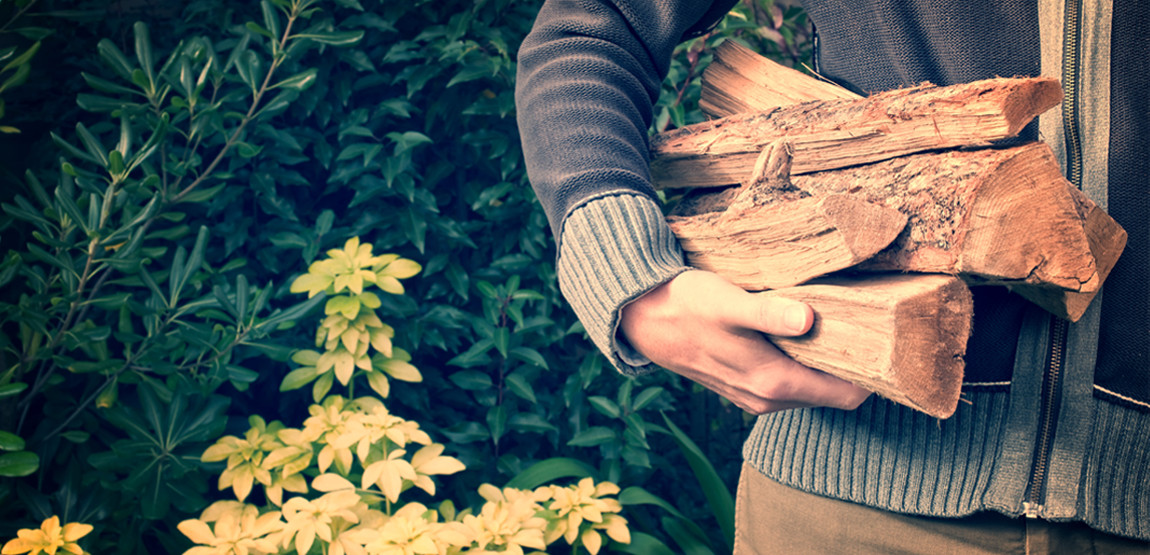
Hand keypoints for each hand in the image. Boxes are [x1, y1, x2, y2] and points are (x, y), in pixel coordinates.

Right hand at [619, 270, 870, 413]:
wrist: (643, 318)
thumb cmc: (688, 304)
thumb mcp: (730, 303)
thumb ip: (770, 314)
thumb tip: (808, 319)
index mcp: (773, 383)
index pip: (845, 395)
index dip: (872, 374)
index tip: (890, 345)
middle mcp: (767, 399)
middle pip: (830, 393)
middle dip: (851, 368)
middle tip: (871, 329)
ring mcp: (754, 398)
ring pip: (809, 389)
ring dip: (826, 366)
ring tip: (842, 329)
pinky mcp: (743, 387)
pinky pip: (789, 384)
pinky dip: (803, 366)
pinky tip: (804, 337)